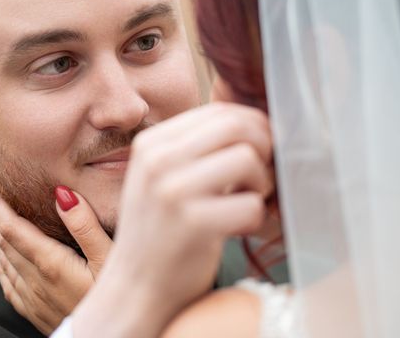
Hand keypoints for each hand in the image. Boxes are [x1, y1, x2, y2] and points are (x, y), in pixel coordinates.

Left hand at [0, 175, 111, 334]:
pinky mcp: (37, 312)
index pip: (12, 227)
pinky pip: (8, 285)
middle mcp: (36, 280)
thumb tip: (62, 194)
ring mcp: (34, 298)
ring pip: (3, 261)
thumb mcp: (110, 258)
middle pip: (3, 241)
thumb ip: (85, 225)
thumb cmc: (118, 300)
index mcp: (51, 263)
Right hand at [73, 103, 272, 337]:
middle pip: (237, 127)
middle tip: (261, 174)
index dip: (252, 126)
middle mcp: (158, 160)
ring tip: (246, 201)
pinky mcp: (193, 224)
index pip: (218, 111)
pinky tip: (237, 228)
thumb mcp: (162, 177)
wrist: (135, 287)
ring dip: (261, 184)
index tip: (259, 149)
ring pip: (248, 160)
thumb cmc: (159, 230)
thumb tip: (255, 123)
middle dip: (264, 147)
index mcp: (152, 144)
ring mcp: (173, 191)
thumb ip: (197, 147)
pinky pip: (252, 205)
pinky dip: (255, 218)